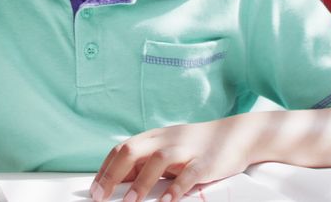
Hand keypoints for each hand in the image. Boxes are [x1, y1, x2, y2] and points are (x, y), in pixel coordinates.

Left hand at [89, 116, 259, 201]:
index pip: (121, 149)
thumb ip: (146, 162)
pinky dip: (176, 189)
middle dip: (113, 175)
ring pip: (157, 161)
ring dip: (141, 183)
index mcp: (154, 137)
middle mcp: (166, 140)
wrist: (237, 135)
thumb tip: (119, 181)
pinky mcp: (205, 162)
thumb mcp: (168, 149)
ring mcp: (186, 150)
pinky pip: (188, 175)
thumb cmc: (197, 146)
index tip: (94, 190)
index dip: (105, 169)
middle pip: (132, 150)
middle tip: (101, 197)